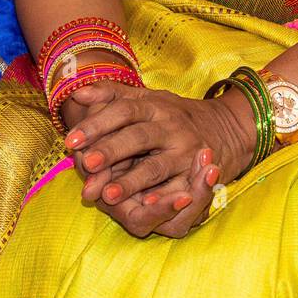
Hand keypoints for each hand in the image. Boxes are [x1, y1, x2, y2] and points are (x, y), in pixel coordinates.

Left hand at [62, 81, 255, 237]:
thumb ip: (111, 94)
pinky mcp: (197, 174)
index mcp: (154, 105)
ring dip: (132, 181)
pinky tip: (144, 205)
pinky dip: (163, 197)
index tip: (70, 140)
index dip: (96, 124)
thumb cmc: (170, 114)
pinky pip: (179, 188)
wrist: (226, 126)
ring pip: (156, 167)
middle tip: (86, 163)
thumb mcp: (146, 97)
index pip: (122, 111)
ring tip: (107, 195)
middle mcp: (171, 127)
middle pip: (138, 137)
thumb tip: (77, 93)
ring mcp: (186, 151)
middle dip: (111, 151)